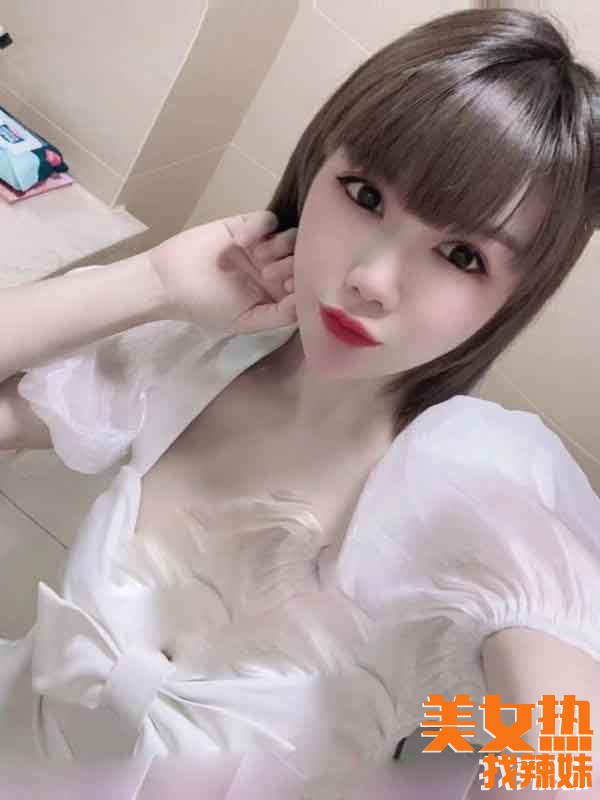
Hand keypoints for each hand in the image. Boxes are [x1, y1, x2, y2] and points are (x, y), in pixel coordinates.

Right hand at [146, 211, 297, 335]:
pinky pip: (267, 218)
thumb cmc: (206, 306)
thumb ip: (278, 316)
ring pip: (290, 236)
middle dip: (293, 265)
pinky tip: (241, 242)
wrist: (168, 282)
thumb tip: (307, 302)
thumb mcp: (245, 321)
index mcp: (277, 293)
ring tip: (259, 260)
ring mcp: (262, 245)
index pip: (306, 283)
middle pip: (303, 258)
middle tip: (270, 275)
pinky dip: (260, 228)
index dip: (305, 283)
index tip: (288, 290)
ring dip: (280, 247)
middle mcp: (274, 267)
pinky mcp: (246, 225)